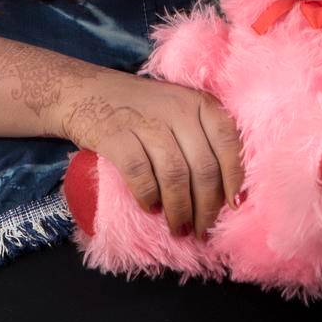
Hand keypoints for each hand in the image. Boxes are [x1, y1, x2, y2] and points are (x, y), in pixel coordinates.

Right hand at [51, 68, 246, 241]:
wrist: (87, 91)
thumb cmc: (141, 108)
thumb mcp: (178, 108)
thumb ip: (201, 137)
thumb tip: (225, 190)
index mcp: (198, 102)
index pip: (227, 141)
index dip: (233, 177)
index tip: (234, 205)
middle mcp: (177, 109)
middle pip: (203, 167)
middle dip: (206, 207)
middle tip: (201, 230)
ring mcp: (146, 121)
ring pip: (175, 176)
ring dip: (179, 210)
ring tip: (178, 228)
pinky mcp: (116, 135)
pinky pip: (140, 175)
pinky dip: (148, 197)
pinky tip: (150, 208)